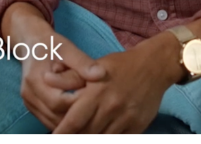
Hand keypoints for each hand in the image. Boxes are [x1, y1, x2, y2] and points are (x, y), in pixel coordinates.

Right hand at [2, 2, 106, 129]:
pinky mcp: (33, 107)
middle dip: (77, 116)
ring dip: (72, 123)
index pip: (59, 102)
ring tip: (92, 115)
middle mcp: (29, 95)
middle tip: (98, 110)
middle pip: (56, 116)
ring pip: (53, 123)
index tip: (96, 98)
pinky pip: (50, 121)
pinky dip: (65, 121)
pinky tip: (80, 116)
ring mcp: (29, 103)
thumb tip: (101, 74)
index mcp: (35, 79)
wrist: (32, 45)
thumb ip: (83, 62)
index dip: (78, 103)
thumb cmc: (51, 44)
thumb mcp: (67, 48)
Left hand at [52, 32, 181, 133]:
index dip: (61, 133)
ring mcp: (126, 119)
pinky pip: (119, 140)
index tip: (53, 137)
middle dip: (74, 138)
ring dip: (89, 139)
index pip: (74, 121)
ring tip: (80, 136)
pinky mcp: (137, 126)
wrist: (154, 66)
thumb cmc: (120, 65)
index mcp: (97, 92)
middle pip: (86, 133)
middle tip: (64, 137)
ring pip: (102, 139)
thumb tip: (46, 78)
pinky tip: (99, 136)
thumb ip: (69, 76)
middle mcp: (111, 108)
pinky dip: (108, 141)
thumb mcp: (93, 65)